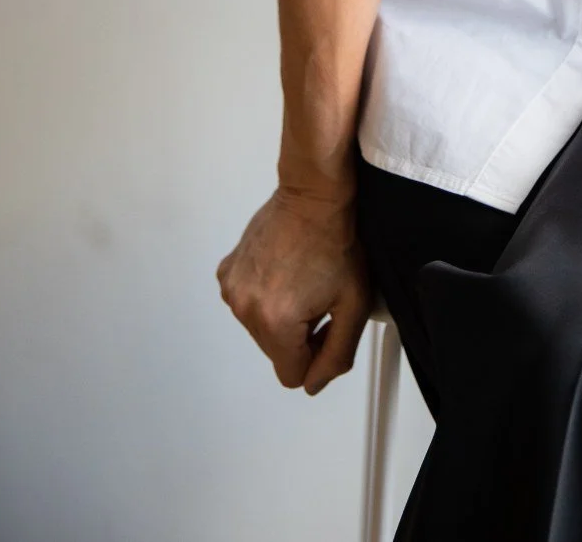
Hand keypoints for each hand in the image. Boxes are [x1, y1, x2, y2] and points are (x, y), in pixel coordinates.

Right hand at [216, 186, 372, 393]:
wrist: (313, 197)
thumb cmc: (335, 241)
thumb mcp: (354, 305)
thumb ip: (338, 355)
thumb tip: (314, 383)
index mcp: (275, 322)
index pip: (292, 375)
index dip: (316, 355)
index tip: (327, 325)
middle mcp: (245, 308)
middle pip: (275, 352)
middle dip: (299, 335)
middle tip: (318, 297)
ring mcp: (232, 289)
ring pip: (261, 330)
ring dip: (281, 316)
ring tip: (301, 280)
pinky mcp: (227, 274)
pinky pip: (247, 304)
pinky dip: (264, 296)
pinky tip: (283, 272)